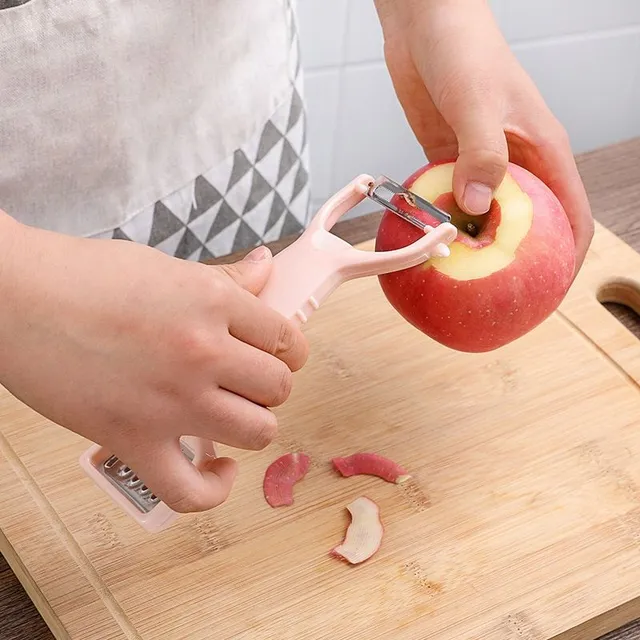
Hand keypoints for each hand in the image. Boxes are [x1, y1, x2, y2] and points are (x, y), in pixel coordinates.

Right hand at [0, 214, 308, 512]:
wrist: (14, 298)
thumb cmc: (84, 275)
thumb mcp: (167, 267)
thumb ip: (225, 278)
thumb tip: (267, 266)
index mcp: (212, 303)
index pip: (287, 339)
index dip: (290, 350)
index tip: (279, 354)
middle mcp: (202, 353)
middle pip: (279, 388)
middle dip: (269, 385)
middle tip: (246, 380)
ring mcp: (171, 402)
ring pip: (258, 432)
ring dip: (252, 425)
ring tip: (231, 413)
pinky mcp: (134, 440)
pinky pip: (192, 491)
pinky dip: (214, 489)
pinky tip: (219, 468)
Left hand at [374, 0, 593, 272]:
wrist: (425, 22)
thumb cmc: (465, 48)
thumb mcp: (479, 101)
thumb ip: (482, 153)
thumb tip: (477, 207)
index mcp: (542, 151)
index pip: (572, 215)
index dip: (567, 258)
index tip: (548, 293)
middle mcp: (516, 163)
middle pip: (527, 225)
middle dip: (516, 260)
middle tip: (496, 297)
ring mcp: (481, 164)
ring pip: (486, 217)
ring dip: (475, 245)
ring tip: (458, 278)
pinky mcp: (448, 160)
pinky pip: (450, 201)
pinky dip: (443, 222)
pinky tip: (428, 242)